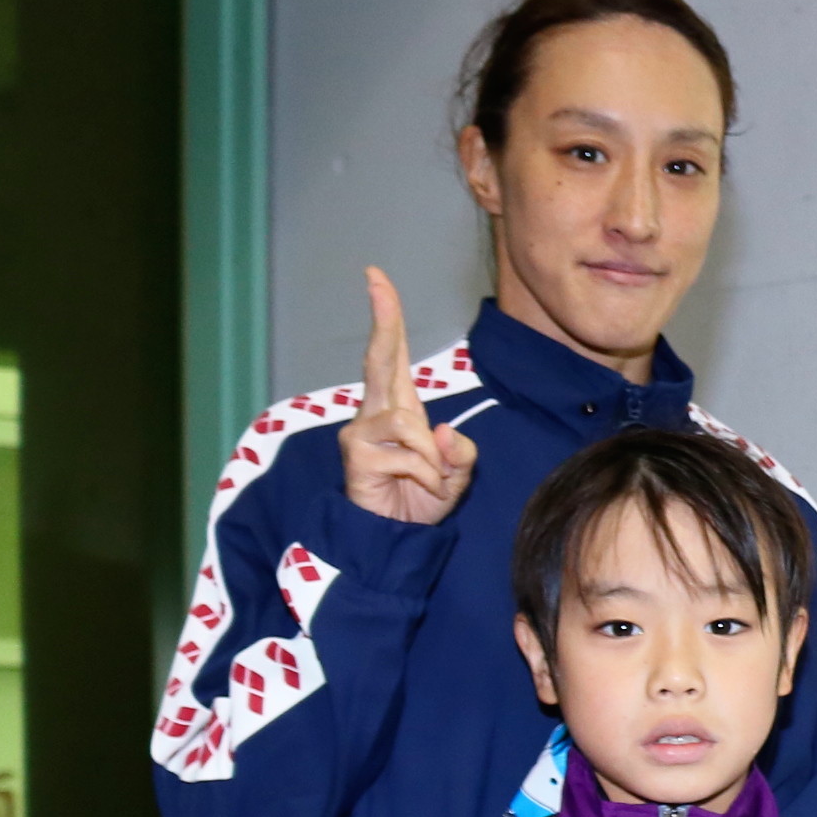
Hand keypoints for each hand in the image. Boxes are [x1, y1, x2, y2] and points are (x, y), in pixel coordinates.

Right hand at [337, 269, 477, 522]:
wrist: (393, 539)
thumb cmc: (419, 501)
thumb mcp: (454, 476)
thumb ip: (458, 453)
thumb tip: (440, 431)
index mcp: (401, 409)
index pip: (393, 356)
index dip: (386, 317)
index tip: (376, 278)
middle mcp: (377, 413)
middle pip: (379, 359)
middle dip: (382, 318)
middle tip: (375, 277)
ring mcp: (362, 432)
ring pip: (408, 422)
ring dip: (431, 456)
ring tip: (430, 480)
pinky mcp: (357, 454)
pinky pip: (408, 454)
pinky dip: (426, 474)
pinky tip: (418, 488)